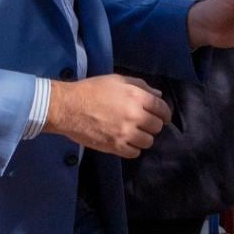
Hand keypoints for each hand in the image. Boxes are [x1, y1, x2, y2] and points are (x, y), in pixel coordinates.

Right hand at [43, 74, 170, 157]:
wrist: (68, 107)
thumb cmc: (92, 90)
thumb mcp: (117, 80)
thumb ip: (140, 86)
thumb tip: (158, 95)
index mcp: (136, 97)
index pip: (162, 108)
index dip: (165, 114)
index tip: (163, 117)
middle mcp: (134, 115)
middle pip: (157, 126)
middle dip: (153, 125)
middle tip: (144, 124)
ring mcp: (125, 133)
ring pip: (148, 141)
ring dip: (144, 138)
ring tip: (135, 133)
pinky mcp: (115, 146)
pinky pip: (134, 153)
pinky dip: (133, 148)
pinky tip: (126, 142)